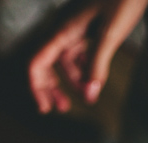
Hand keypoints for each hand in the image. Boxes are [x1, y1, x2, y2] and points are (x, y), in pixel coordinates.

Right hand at [28, 0, 147, 112]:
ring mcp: (77, 28)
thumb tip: (89, 97)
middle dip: (53, 87)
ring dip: (73, 79)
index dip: (36, 87)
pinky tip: (95, 77)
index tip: (46, 108)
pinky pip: (80, 51)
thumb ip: (98, 65)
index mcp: (63, 31)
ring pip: (66, 60)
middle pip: (47, 63)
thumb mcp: (111, 34)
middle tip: (63, 109)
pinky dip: (85, 67)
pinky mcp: (89, 27)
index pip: (37, 63)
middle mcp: (65, 30)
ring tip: (87, 95)